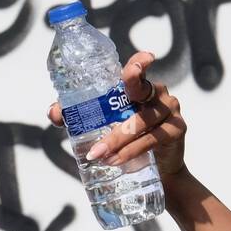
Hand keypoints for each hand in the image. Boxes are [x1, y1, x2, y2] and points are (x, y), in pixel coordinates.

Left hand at [47, 50, 188, 178]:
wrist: (159, 170)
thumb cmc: (128, 141)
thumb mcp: (104, 126)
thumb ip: (77, 117)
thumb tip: (53, 112)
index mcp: (139, 87)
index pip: (139, 68)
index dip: (140, 62)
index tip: (142, 60)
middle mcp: (157, 93)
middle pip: (140, 92)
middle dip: (120, 104)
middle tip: (101, 118)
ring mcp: (170, 110)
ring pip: (142, 121)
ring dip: (117, 139)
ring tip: (98, 154)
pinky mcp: (176, 130)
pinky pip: (152, 139)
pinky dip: (131, 151)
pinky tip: (116, 161)